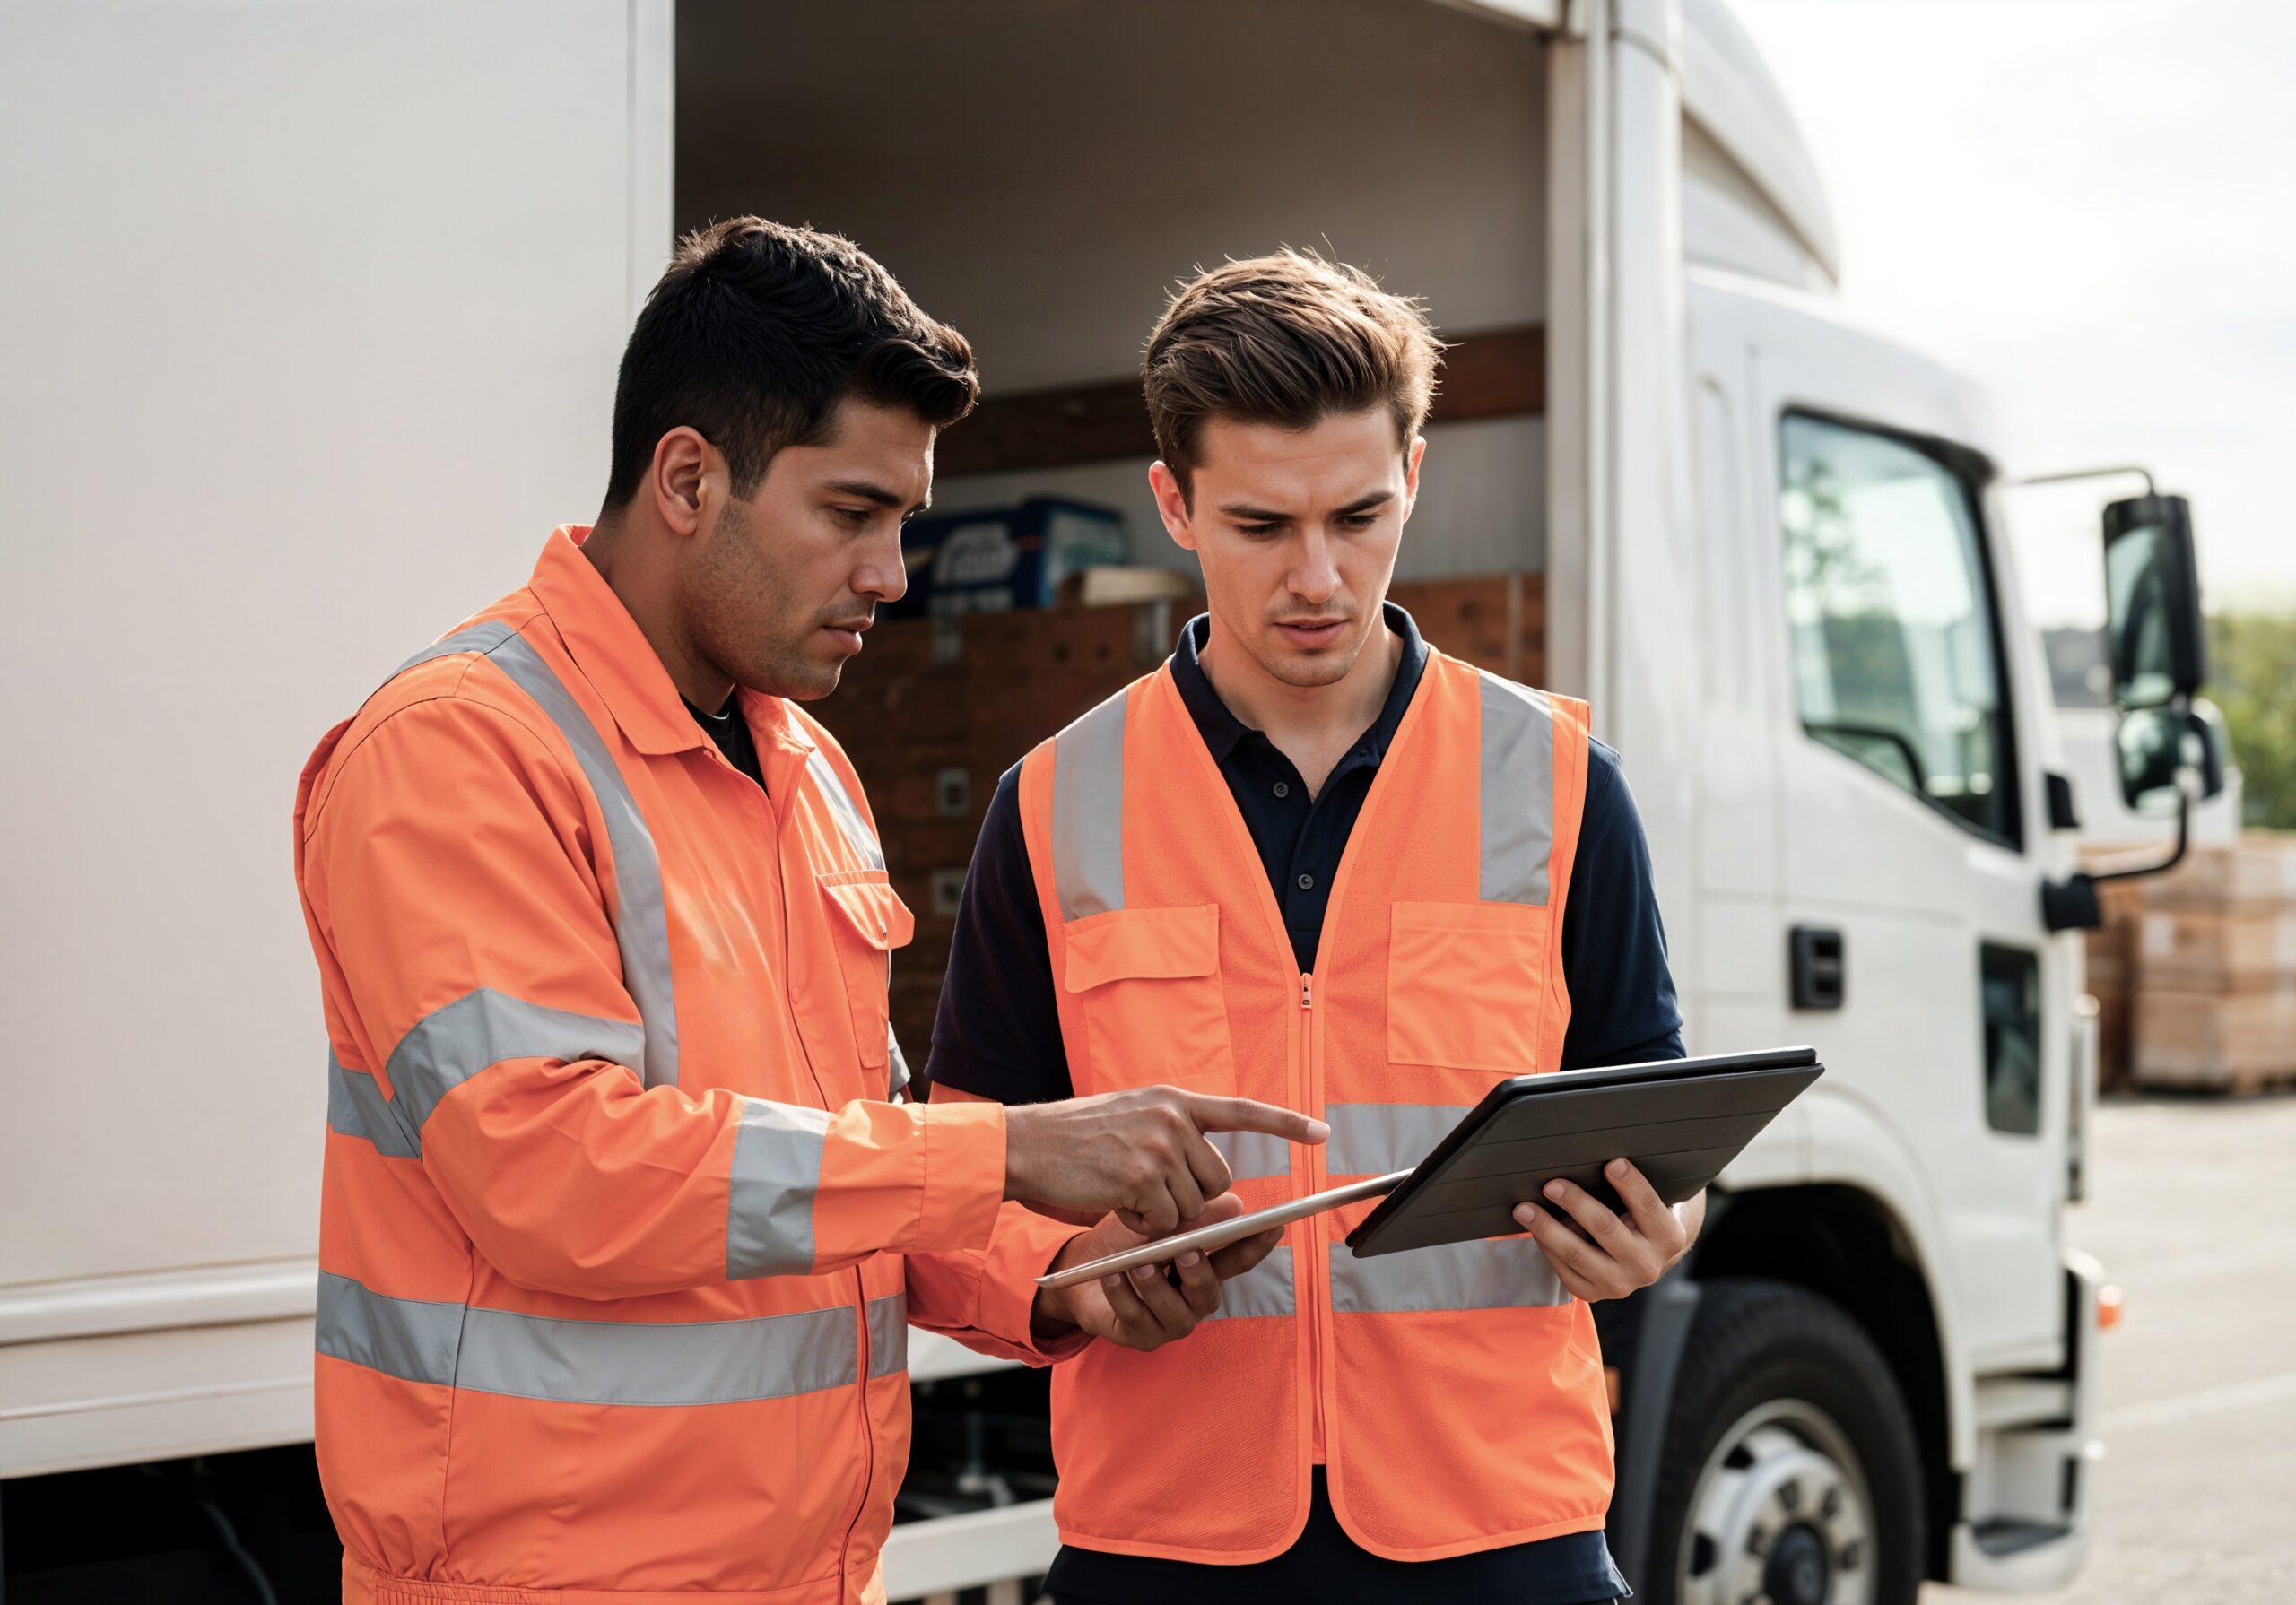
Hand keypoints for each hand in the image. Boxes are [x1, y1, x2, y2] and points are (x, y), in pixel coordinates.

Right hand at [1003, 1085, 1326, 1235]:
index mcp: (1172, 1100)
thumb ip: (1173, 1138)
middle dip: (1192, 1199)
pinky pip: (1164, 1224)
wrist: (1025, 1144)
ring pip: (1191, 1207)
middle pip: (1218, 1181)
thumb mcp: (1131, 1119)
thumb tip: (1216, 1187)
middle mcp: (1172, 1118)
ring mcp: (1158, 1147)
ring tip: (1122, 1192)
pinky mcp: (1141, 1179)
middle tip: (1148, 1192)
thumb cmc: (1073, 1139)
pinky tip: (1114, 1204)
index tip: (1322, 1132)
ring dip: (1162, 1215)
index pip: (1241, 1109)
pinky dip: (1142, 1227)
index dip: (1285, 1123)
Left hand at [1031, 1194, 1286, 1352]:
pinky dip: (1123, 1296)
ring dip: (1155, 1287)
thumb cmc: (1124, 1242)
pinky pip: (1136, 1320)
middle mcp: (1193, 1300)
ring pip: (1173, 1312)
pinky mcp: (1142, 1338)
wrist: (1079, 1265)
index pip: (1237, 1259)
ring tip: (1137, 1265)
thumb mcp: (1156, 1221)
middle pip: (1207, 1293)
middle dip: (1198, 1273)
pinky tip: (1111, 1277)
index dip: (1257, 1246)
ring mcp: (1169, 1322)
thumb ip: (1193, 1217)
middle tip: (1186, 1251)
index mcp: (1204, 1269)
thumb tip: (1235, 1205)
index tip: (1275, 1225)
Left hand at [1510, 1162, 1705, 1301]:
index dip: (1631, 1184)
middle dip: (1575, 1202)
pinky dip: (1547, 1247)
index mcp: (1668, 1237)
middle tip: (1552, 1184)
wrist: (1647, 1257)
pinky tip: (1534, 1229)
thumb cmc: (1644, 1216)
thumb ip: (1634, 1185)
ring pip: (1577, 1253)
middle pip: (1605, 1227)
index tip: (1612, 1163)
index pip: (1648, 1205)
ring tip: (1525, 1208)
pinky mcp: (1595, 1292)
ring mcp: (1620, 1284)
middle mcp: (1647, 1265)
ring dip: (1547, 1228)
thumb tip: (1598, 1158)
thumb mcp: (1653, 1200)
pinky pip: (1565, 1270)